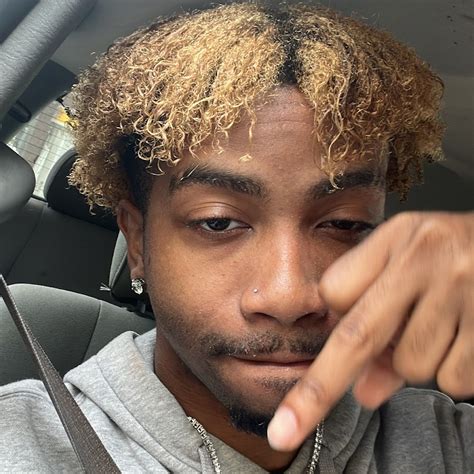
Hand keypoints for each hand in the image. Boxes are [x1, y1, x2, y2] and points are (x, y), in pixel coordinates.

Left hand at [267, 211, 473, 450]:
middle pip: (358, 336)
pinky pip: (452, 378)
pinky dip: (452, 371)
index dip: (335, 320)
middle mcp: (423, 259)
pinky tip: (464, 337)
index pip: (336, 293)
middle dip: (317, 390)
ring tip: (441, 326)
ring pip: (410, 366)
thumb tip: (363, 392)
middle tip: (286, 429)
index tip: (333, 330)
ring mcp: (459, 289)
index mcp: (395, 237)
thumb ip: (379, 320)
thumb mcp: (410, 267)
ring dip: (418, 361)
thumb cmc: (452, 257)